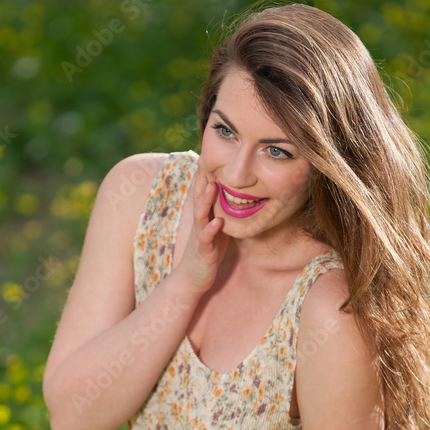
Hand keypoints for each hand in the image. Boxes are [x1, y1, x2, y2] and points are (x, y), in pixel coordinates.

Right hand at [174, 156, 229, 294]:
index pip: (203, 190)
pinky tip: (218, 223)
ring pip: (200, 215)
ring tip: (212, 185)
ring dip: (205, 200)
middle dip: (202, 178)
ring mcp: (199, 236)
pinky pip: (206, 239)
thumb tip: (238, 195)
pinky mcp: (203, 251)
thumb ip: (223, 211)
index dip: (205, 172)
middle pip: (199, 196)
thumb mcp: (217, 228)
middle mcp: (200, 223)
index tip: (211, 150)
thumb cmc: (206, 252)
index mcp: (204, 216)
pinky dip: (211, 230)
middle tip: (206, 157)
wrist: (191, 279)